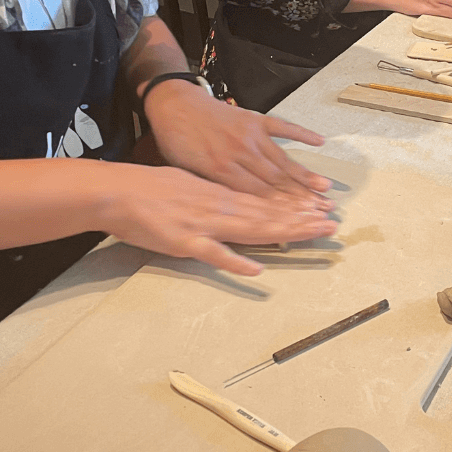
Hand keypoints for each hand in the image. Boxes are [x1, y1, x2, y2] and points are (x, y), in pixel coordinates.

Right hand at [96, 162, 337, 276]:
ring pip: (251, 229)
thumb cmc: (151, 186)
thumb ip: (213, 196)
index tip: (318, 210)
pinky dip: (234, 261)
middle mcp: (218, 206)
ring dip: (285, 232)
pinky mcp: (184, 243)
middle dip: (302, 219)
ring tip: (313, 234)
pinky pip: (213, 254)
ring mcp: (204, 224)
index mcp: (219, 193)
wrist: (119, 191)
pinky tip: (256, 268)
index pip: (264, 201)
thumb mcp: (188, 183)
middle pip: (267, 214)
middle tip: (332, 224)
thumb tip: (233, 204)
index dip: (293, 206)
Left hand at [143, 82, 332, 203]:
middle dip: (302, 199)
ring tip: (326, 189)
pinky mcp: (254, 118)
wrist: (173, 105)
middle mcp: (240, 152)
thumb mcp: (187, 172)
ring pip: (283, 160)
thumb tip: (238, 209)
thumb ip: (214, 189)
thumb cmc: (176, 141)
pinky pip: (282, 127)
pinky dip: (301, 134)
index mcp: (222, 170)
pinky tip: (319, 143)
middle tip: (324, 212)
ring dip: (305, 176)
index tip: (302, 223)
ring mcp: (250, 134)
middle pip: (277, 181)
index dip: (283, 211)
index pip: (260, 196)